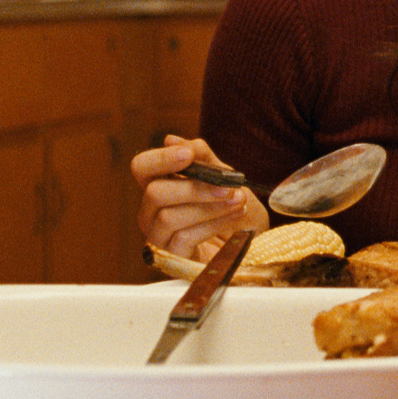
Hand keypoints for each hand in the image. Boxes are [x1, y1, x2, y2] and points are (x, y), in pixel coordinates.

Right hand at [132, 135, 270, 260]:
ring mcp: (159, 237)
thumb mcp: (227, 178)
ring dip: (209, 207)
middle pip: (154, 193)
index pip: (142, 168)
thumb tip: (171, 140)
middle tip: (228, 187)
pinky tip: (234, 217)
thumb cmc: (237, 207)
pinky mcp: (172, 258)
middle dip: (194, 188)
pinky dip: (213, 224)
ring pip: (168, 217)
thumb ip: (203, 159)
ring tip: (237, 201)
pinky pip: (183, 238)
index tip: (188, 154)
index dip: (161, 159)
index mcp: (161, 185)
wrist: (256, 240)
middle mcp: (151, 212)